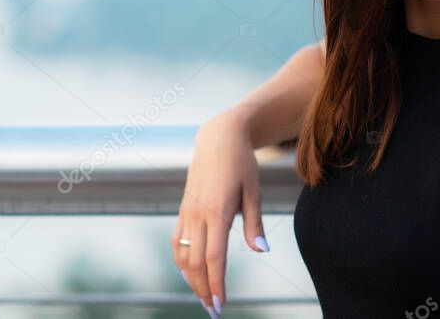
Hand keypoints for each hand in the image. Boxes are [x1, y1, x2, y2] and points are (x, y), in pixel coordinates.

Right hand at [172, 108, 269, 315]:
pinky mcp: (183, 209)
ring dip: (191, 280)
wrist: (219, 138)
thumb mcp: (254, 190)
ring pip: (182, 255)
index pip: (214, 257)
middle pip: (195, 262)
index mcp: (218, 210)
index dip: (216, 283)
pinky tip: (190, 274)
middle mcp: (198, 214)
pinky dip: (181, 262)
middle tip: (213, 311)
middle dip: (203, 289)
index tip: (221, 304)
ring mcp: (187, 212)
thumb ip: (255, 223)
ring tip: (203, 297)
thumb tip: (262, 251)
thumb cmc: (242, 163)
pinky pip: (176, 242)